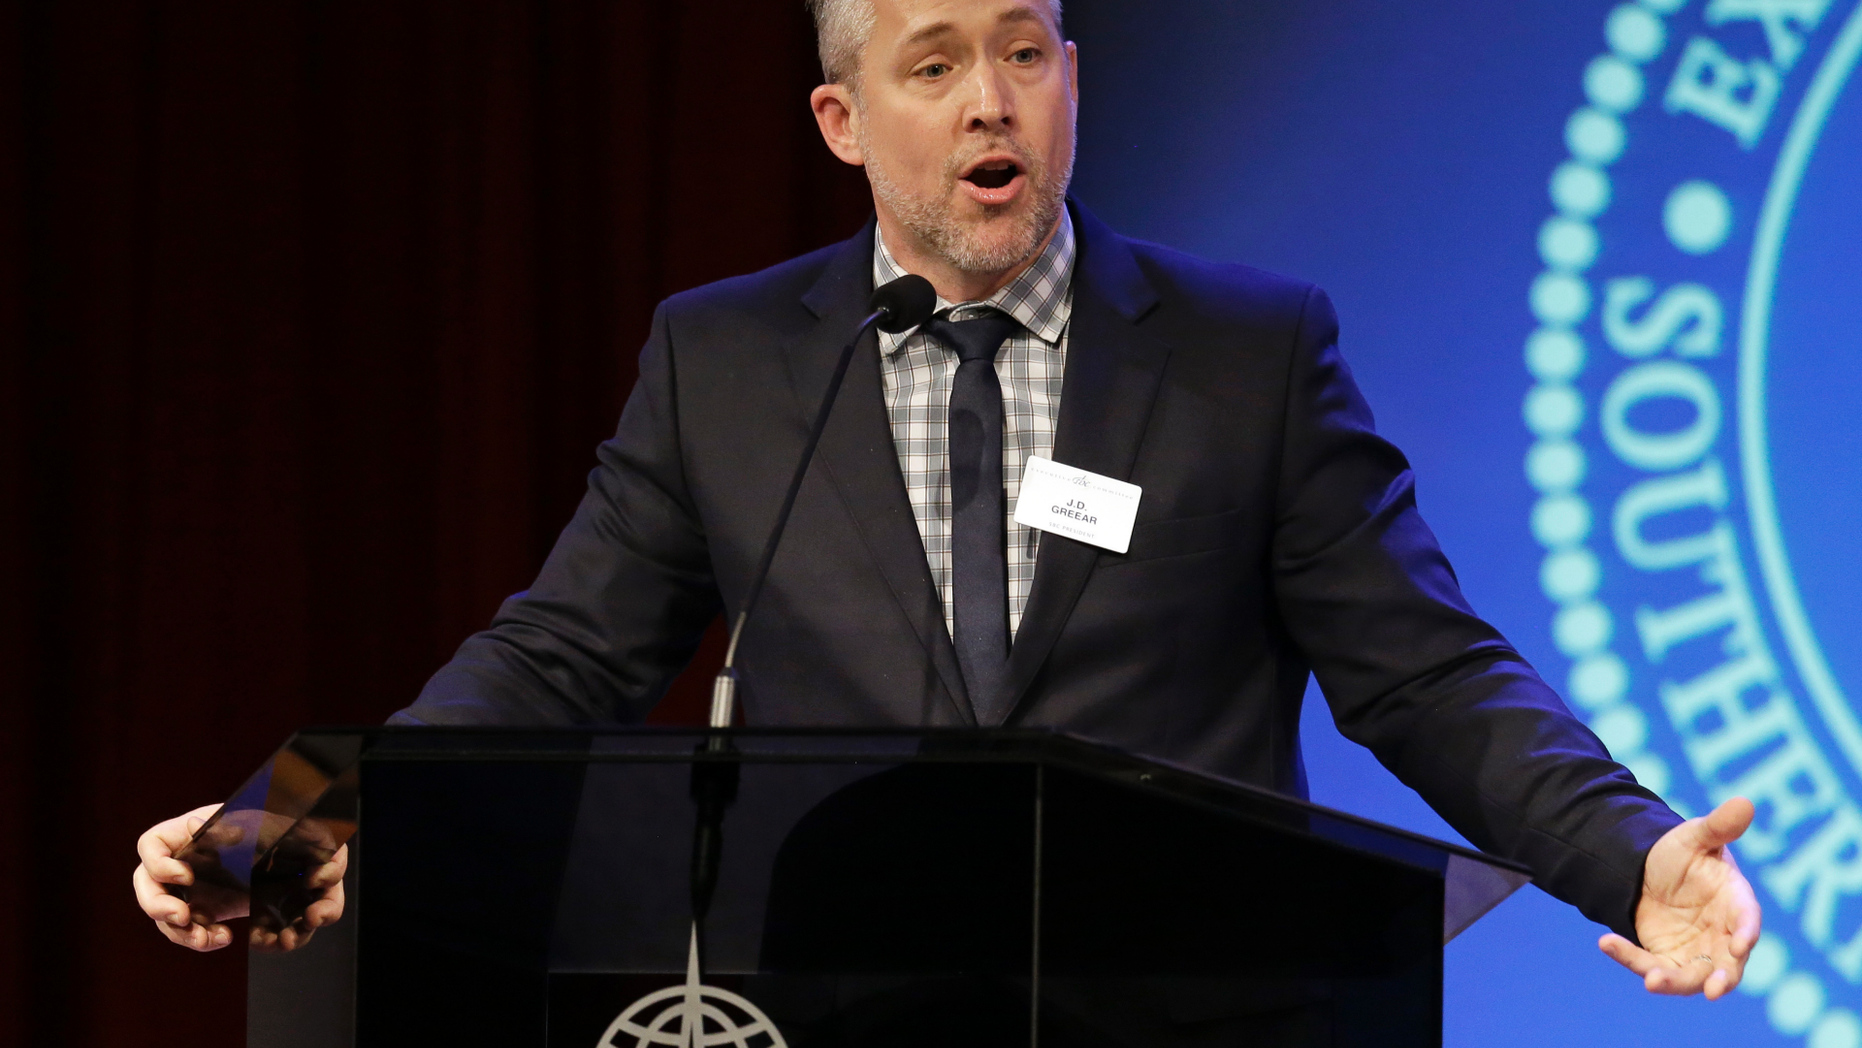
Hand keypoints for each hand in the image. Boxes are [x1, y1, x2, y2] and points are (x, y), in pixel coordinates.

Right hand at [133, 805, 348, 951]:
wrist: (290, 854)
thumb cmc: (269, 828)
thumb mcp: (254, 822)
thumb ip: (225, 824)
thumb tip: (193, 825)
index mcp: (184, 833)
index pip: (150, 845)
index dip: (159, 863)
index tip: (186, 876)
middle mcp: (177, 862)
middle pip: (146, 885)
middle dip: (159, 905)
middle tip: (184, 917)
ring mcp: (184, 889)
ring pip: (164, 915)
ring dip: (181, 932)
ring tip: (207, 938)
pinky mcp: (200, 910)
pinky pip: (188, 930)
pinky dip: (201, 938)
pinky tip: (224, 937)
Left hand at [1600, 797, 1761, 998]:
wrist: (1648, 870)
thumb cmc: (1682, 853)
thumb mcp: (1695, 836)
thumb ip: (1718, 826)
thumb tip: (1745, 802)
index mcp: (1735, 902)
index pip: (1747, 920)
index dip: (1745, 932)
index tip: (1740, 944)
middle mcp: (1721, 935)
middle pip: (1729, 964)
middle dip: (1723, 979)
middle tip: (1713, 991)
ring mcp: (1695, 951)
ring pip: (1690, 976)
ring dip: (1674, 982)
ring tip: (1651, 981)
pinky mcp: (1665, 958)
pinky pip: (1650, 965)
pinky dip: (1630, 959)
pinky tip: (1606, 941)